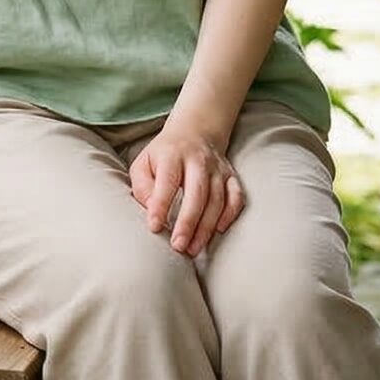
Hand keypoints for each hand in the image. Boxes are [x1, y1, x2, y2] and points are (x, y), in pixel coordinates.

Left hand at [129, 119, 243, 256]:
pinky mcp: (231, 176)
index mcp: (172, 154)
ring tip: (193, 248)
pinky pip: (236, 197)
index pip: (167, 181)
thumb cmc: (164, 155)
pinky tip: (218, 230)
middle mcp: (197, 160)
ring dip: (206, 227)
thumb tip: (150, 210)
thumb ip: (142, 186)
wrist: (194, 131)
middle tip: (178, 246)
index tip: (154, 227)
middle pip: (197, 193)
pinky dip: (230, 215)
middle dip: (188, 222)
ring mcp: (217, 168)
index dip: (161, 205)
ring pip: (216, 199)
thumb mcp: (144, 162)